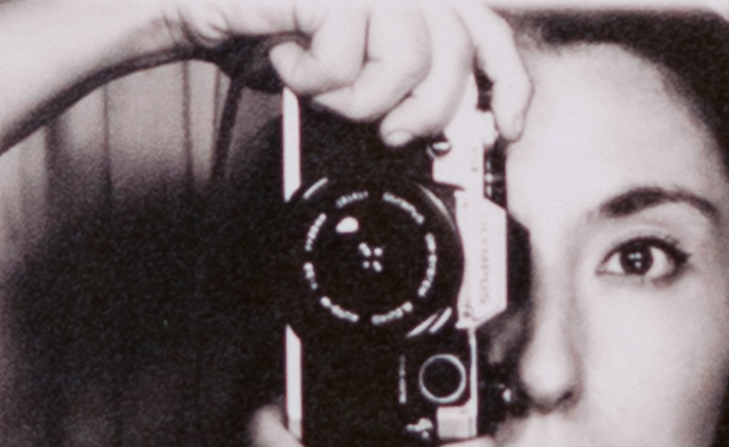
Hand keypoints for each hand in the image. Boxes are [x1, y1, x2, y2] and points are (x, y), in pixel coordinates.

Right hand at [164, 0, 530, 141]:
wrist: (201, 7)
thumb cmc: (272, 32)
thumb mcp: (353, 69)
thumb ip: (402, 82)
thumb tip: (441, 131)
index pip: (487, 31)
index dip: (506, 84)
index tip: (504, 128)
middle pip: (455, 54)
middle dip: (424, 111)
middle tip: (389, 129)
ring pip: (408, 60)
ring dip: (362, 98)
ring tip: (326, 88)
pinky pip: (348, 56)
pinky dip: (315, 79)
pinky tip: (291, 60)